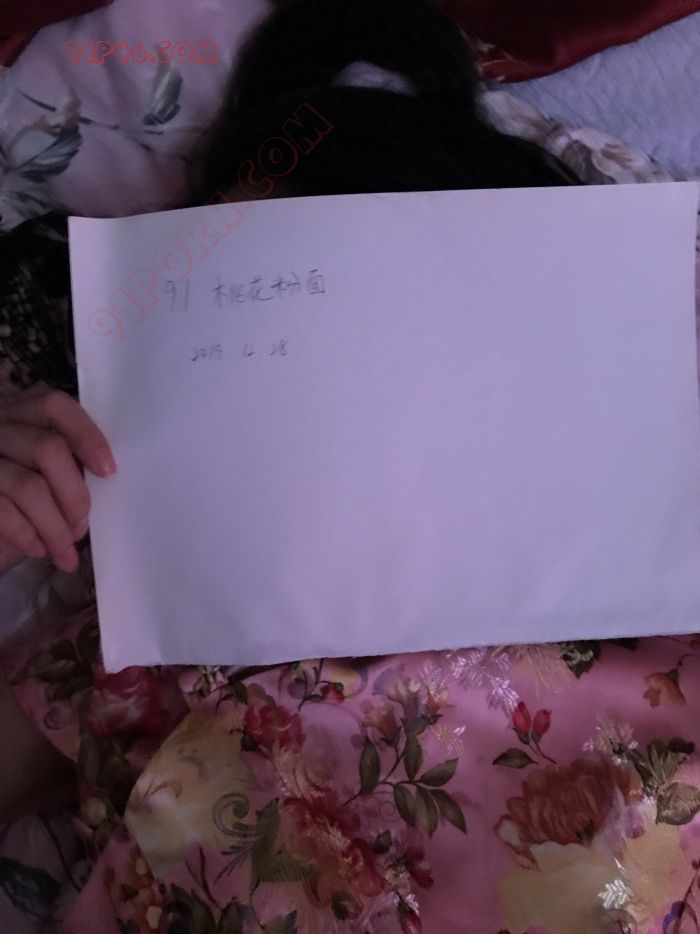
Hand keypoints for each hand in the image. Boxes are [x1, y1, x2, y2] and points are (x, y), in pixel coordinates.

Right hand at [0, 386, 115, 575]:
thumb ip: (67, 464)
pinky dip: (28, 535)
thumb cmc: (20, 504)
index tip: (108, 472)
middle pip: (47, 449)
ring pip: (29, 486)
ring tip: (65, 551)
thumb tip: (104, 478)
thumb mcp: (45, 475)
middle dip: (73, 495)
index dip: (86, 435)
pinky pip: (4, 510)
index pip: (54, 405)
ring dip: (55, 527)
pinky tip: (38, 550)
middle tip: (81, 527)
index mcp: (19, 413)